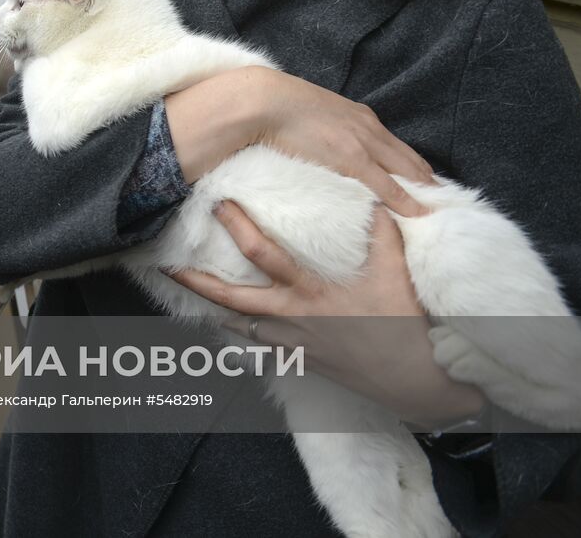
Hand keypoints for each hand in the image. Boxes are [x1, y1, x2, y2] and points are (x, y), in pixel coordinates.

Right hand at [166, 66, 432, 216]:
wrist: (263, 100)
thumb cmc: (277, 107)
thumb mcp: (312, 115)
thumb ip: (325, 130)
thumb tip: (322, 146)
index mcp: (361, 118)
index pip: (398, 148)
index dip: (415, 168)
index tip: (426, 186)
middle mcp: (370, 129)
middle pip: (411, 160)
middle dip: (428, 182)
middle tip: (443, 205)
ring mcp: (364, 143)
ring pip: (408, 172)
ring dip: (423, 193)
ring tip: (436, 213)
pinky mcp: (353, 159)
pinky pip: (388, 186)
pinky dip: (406, 201)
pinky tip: (418, 215)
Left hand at [167, 201, 484, 427]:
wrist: (412, 380)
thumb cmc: (404, 324)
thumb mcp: (395, 272)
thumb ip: (382, 233)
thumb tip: (376, 199)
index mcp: (309, 290)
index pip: (262, 254)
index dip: (238, 229)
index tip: (218, 206)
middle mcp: (291, 316)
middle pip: (230, 299)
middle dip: (196, 282)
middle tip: (168, 266)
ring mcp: (291, 342)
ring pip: (238, 324)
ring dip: (212, 308)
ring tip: (189, 291)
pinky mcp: (298, 359)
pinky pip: (259, 344)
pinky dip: (241, 330)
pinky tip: (230, 321)